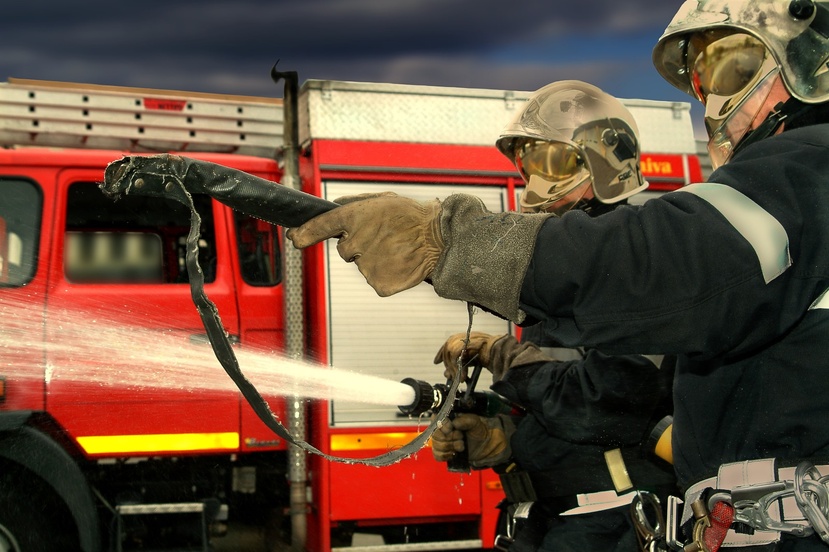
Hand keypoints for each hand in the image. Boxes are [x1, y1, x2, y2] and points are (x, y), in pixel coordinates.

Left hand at [286, 192, 443, 295]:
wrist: (438, 238)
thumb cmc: (413, 216)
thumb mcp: (383, 199)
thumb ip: (355, 203)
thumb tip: (334, 206)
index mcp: (354, 217)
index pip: (320, 226)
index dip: (304, 233)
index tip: (295, 238)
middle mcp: (355, 242)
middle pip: (346, 250)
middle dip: (361, 245)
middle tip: (385, 238)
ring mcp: (366, 265)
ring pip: (363, 265)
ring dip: (377, 259)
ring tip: (397, 248)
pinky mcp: (378, 284)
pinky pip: (376, 281)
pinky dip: (387, 274)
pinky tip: (400, 263)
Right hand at [431, 413, 512, 467]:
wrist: (484, 444)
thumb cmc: (478, 429)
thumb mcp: (475, 422)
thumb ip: (466, 421)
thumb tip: (454, 423)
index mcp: (447, 418)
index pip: (436, 420)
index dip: (442, 425)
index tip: (451, 428)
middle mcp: (441, 429)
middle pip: (435, 435)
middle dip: (450, 438)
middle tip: (461, 437)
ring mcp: (440, 441)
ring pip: (437, 446)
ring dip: (450, 447)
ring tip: (462, 445)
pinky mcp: (442, 452)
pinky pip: (437, 456)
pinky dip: (446, 456)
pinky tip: (455, 454)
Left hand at [433, 332, 503, 380]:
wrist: (500, 352)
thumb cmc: (490, 356)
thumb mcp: (471, 361)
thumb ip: (459, 365)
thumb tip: (446, 374)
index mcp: (465, 337)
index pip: (448, 343)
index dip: (441, 353)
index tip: (436, 362)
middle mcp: (463, 336)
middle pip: (447, 348)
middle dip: (447, 363)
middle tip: (449, 375)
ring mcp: (465, 338)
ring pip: (450, 352)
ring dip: (453, 368)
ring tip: (459, 378)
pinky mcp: (466, 343)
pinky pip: (455, 356)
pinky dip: (458, 368)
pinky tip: (464, 377)